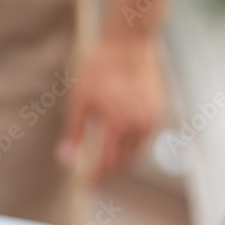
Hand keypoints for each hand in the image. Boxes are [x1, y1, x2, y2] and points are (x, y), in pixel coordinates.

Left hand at [58, 31, 166, 182]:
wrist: (130, 39)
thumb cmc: (100, 66)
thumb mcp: (80, 99)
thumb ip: (74, 132)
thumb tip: (65, 160)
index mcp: (119, 124)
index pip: (106, 163)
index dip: (95, 177)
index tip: (84, 185)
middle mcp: (139, 125)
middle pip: (123, 162)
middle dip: (108, 174)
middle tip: (94, 181)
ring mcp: (152, 118)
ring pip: (136, 152)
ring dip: (121, 162)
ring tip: (106, 167)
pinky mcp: (159, 109)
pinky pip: (145, 138)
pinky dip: (132, 147)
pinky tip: (121, 146)